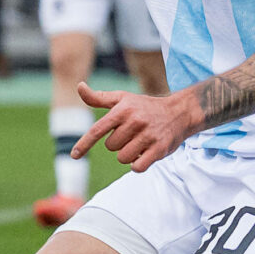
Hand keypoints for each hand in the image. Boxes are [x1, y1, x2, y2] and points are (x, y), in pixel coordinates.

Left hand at [71, 82, 204, 171]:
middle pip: (111, 146)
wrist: (179, 112)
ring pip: (123, 158)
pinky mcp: (160, 149)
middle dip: (118, 143)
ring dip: (128, 154)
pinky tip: (144, 154)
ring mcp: (149, 135)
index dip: (84, 144)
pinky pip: (138, 167)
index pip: (97, 130)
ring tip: (139, 143)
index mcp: (123, 109)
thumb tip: (79, 86)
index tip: (74, 155)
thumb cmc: (144, 106)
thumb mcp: (122, 98)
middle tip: (131, 134)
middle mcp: (135, 121)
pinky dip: (138, 164)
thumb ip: (98, 97)